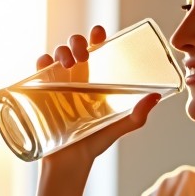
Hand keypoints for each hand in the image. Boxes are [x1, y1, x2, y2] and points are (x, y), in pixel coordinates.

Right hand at [38, 25, 161, 169]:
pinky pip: (39, 71)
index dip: (96, 37)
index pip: (95, 51)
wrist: (70, 163)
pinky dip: (41, 62)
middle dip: (77, 42)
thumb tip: (156, 97)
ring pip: (56, 55)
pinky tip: (47, 64)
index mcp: (94, 81)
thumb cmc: (94, 143)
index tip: (100, 32)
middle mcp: (75, 79)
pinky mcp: (41, 93)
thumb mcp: (118, 126)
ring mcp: (57, 84)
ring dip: (61, 51)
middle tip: (85, 54)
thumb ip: (137, 115)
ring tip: (70, 63)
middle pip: (74, 48)